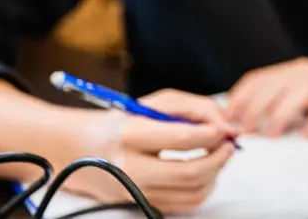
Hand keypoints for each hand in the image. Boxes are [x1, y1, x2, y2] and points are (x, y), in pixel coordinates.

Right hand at [75, 89, 236, 212]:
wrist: (77, 149)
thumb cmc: (125, 121)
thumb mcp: (156, 102)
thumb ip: (195, 108)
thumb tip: (227, 126)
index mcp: (131, 134)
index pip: (183, 138)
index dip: (213, 133)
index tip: (224, 128)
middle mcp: (130, 167)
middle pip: (191, 172)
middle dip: (220, 157)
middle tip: (229, 144)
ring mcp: (135, 191)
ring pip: (193, 192)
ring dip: (215, 173)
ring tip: (216, 155)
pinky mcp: (141, 205)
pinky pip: (185, 204)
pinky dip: (203, 187)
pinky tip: (202, 171)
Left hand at [224, 57, 307, 140]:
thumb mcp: (294, 106)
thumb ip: (268, 109)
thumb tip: (234, 121)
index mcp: (294, 72)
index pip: (259, 78)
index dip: (240, 97)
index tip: (227, 118)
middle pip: (276, 83)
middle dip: (255, 108)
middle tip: (245, 131)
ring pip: (302, 91)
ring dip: (282, 113)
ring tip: (273, 134)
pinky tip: (307, 134)